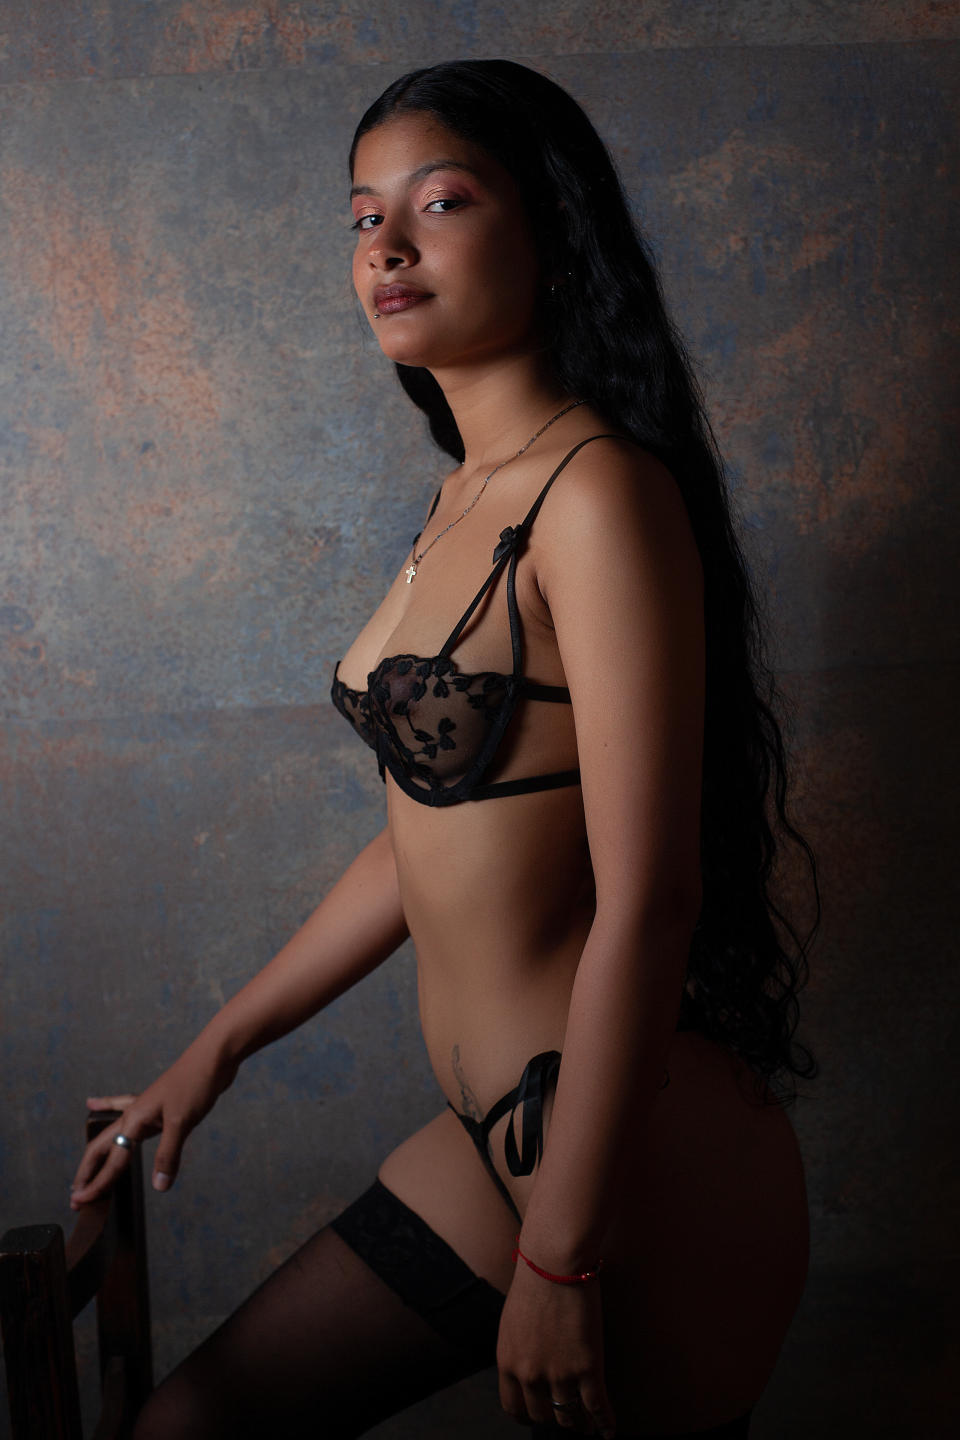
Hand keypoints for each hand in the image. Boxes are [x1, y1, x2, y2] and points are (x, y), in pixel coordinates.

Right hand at [69, 1043, 236, 1208]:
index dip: (96, 1184)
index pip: (112, 1160)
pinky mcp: (157, 1106)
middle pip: (102, 1147)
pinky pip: (124, 1110)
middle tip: (76, 1197)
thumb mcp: (181, 1122)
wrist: (213, 1056)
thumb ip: (168, 1154)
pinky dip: (108, 1107)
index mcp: (135, 1120)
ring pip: (112, 1134)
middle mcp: (134, 1114)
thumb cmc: (195, 1083)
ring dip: (98, 1154)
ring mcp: (145, 1108)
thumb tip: (159, 1186)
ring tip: (84, 1170)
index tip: (79, 1203)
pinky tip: (94, 1104)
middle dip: (88, 1173)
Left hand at [496, 1258, 615, 1437]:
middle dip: (555, 1418)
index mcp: (507, 1361)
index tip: (538, 1416)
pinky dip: (605, 1423)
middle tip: (567, 1417)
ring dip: (579, 1424)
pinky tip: (609, 1430)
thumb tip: (528, 1361)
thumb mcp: (513, 1319)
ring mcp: (558, 1373)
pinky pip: (597, 1406)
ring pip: (569, 1415)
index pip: (514, 1408)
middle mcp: (529, 1374)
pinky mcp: (587, 1367)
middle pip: (542, 1415)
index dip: (528, 1416)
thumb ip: (518, 1347)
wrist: (555, 1261)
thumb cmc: (535, 1279)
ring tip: (587, 1426)